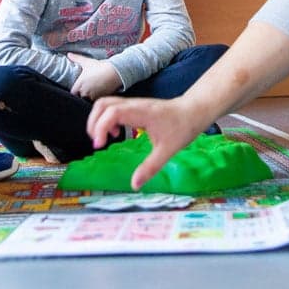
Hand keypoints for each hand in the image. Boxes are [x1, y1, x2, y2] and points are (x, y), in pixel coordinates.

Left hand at [67, 53, 121, 99]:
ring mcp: (93, 95)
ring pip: (87, 99)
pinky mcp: (100, 98)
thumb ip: (76, 58)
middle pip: (80, 96)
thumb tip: (69, 54)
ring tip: (92, 90)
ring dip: (89, 96)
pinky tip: (99, 92)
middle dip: (82, 94)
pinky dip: (96, 97)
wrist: (115, 71)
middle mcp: (85, 91)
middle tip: (86, 88)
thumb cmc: (100, 66)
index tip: (78, 88)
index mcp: (80, 83)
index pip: (73, 92)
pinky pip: (95, 100)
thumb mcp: (87, 62)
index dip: (75, 91)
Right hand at [87, 96, 204, 190]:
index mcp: (141, 112)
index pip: (111, 112)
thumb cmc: (183, 127)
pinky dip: (107, 119)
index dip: (100, 127)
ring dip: (98, 120)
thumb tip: (134, 185)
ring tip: (104, 139)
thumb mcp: (168, 150)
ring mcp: (133, 104)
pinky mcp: (134, 106)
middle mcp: (134, 105)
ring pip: (106, 104)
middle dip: (93, 123)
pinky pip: (113, 107)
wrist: (194, 110)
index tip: (100, 145)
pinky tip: (117, 133)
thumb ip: (150, 167)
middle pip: (102, 104)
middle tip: (98, 143)